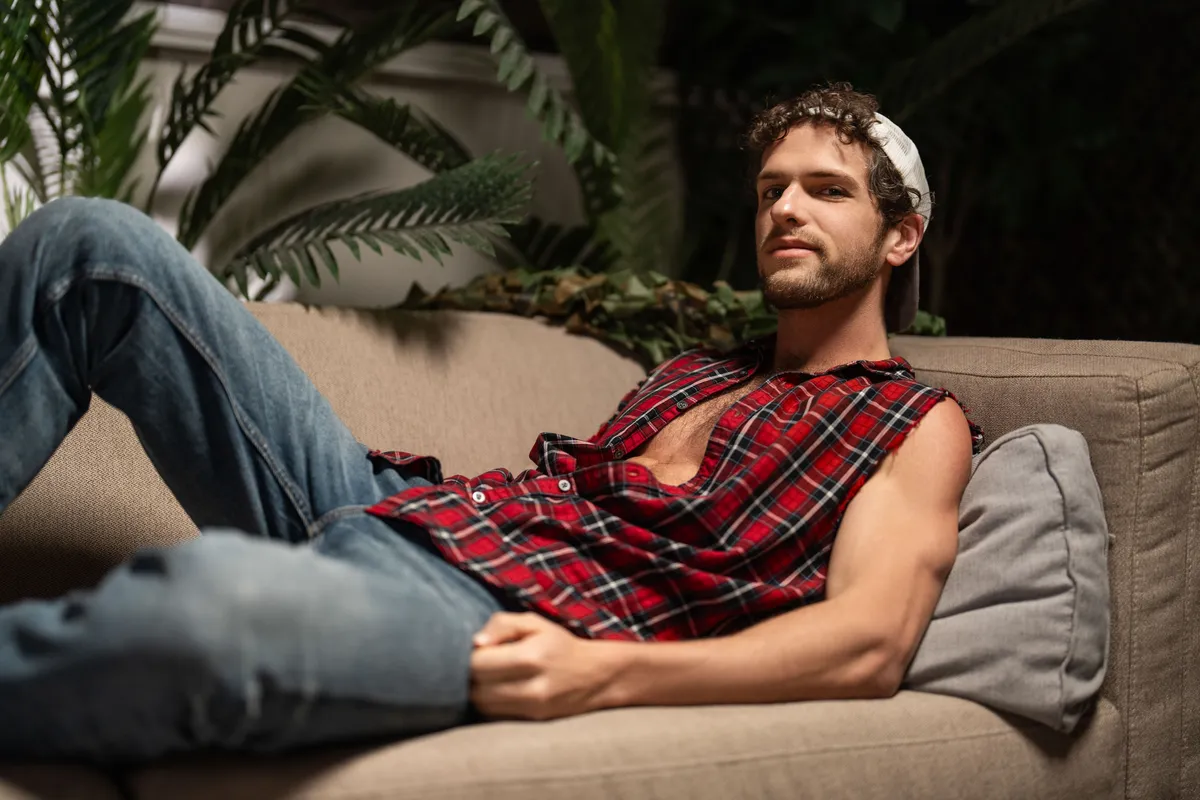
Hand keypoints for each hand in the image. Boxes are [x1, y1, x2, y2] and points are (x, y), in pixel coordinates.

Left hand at [469, 612, 611, 720]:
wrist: (595, 676)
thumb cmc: (559, 644)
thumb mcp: (534, 623)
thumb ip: (502, 624)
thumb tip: (475, 642)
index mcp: (531, 657)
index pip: (478, 664)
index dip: (469, 656)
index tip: (477, 650)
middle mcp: (532, 687)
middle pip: (476, 689)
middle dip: (469, 676)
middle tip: (478, 664)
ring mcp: (532, 708)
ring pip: (482, 706)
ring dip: (476, 692)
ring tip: (486, 677)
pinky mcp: (532, 721)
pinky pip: (494, 716)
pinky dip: (488, 704)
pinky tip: (495, 691)